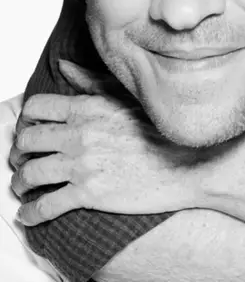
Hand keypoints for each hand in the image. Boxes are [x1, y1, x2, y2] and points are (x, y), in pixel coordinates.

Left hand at [10, 61, 203, 223]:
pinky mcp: (89, 194)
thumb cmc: (163, 130)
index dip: (26, 120)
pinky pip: (45, 206)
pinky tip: (31, 215)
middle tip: (22, 159)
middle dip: (18, 152)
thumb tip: (65, 67)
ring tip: (24, 187)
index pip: (36, 108)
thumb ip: (92, 83)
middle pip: (26, 141)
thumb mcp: (127, 98)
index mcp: (89, 108)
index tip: (30, 130)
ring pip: (29, 174)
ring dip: (20, 182)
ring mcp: (83, 165)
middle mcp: (80, 134)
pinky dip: (31, 213)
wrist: (189, 162)